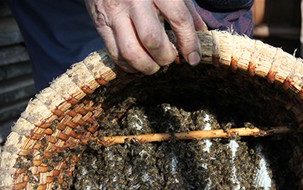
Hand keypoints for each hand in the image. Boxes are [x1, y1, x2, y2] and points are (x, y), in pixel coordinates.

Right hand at [84, 0, 206, 74]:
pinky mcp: (101, 24)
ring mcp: (115, 12)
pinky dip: (129, 66)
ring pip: (131, 51)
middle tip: (169, 59)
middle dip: (165, 57)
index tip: (193, 58)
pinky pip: (115, 54)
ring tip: (154, 66)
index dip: (189, 42)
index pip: (179, 18)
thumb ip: (185, 9)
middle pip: (152, 39)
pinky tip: (138, 64)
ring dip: (146, 66)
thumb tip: (201, 32)